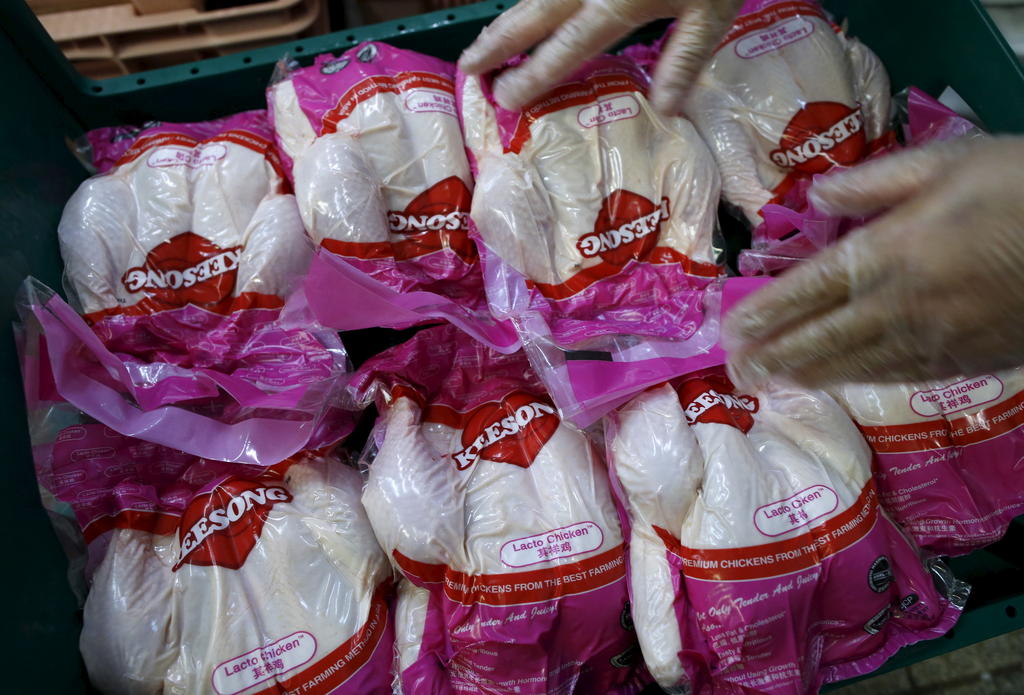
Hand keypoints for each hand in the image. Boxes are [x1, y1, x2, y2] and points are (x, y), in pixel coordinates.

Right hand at [458, 0, 743, 113]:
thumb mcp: (712, 11)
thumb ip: (684, 58)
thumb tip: (664, 110)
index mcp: (618, 3)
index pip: (565, 48)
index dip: (533, 75)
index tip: (505, 99)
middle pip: (532, 15)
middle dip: (497, 44)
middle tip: (467, 68)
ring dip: (507, 19)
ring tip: (483, 43)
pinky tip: (520, 10)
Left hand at [724, 136, 1023, 386]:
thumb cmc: (1023, 187)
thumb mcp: (948, 161)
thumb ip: (875, 183)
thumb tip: (817, 196)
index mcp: (889, 254)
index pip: (808, 292)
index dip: (764, 314)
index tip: (729, 330)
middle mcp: (900, 306)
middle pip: (821, 339)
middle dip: (774, 356)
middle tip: (736, 371)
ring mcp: (933, 341)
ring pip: (855, 366)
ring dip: (807, 375)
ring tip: (772, 382)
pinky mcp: (966, 362)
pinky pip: (897, 377)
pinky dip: (859, 380)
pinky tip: (840, 382)